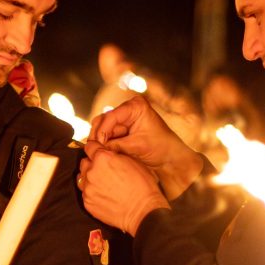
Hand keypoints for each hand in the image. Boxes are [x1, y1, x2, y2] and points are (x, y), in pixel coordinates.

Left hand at [79, 139, 168, 234]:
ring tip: (103, 184)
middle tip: (104, 170)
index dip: (95, 148)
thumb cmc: (142, 186)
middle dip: (92, 164)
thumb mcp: (133, 161)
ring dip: (90, 178)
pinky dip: (92, 192)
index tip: (98, 151)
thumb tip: (109, 153)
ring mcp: (88, 188)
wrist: (142, 211)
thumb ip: (115, 154)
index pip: (90, 146)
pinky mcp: (87, 202)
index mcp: (102, 158)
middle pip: (84, 162)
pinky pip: (85, 193)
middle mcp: (91, 171)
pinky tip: (104, 195)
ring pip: (83, 178)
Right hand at [89, 94, 204, 197]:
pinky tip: (100, 153)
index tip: (97, 145)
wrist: (171, 158)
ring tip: (96, 153)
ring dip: (99, 141)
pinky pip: (107, 136)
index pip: (112, 116)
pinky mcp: (122, 131)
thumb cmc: (161, 148)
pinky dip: (104, 145)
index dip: (102, 131)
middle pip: (104, 120)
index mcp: (136, 106)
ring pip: (103, 128)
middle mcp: (128, 109)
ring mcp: (124, 120)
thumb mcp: (137, 145)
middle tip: (92, 150)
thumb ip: (116, 145)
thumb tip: (95, 148)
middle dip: (98, 136)